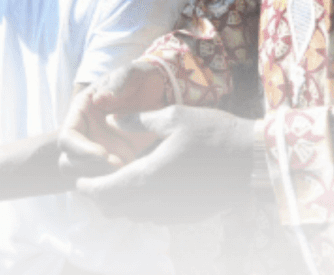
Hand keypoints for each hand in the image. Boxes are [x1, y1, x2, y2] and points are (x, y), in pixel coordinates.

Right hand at [58, 60, 168, 176]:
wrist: (161, 92)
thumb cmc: (139, 79)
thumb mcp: (130, 76)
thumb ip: (117, 86)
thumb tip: (99, 99)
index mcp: (82, 112)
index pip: (67, 138)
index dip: (80, 150)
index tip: (104, 154)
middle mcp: (87, 134)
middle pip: (69, 163)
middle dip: (90, 170)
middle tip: (118, 165)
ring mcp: (100, 149)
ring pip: (86, 176)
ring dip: (103, 179)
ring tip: (128, 170)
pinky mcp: (117, 161)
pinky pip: (109, 180)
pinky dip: (119, 183)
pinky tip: (137, 174)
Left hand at [75, 106, 254, 223]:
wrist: (254, 160)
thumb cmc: (214, 133)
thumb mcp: (173, 117)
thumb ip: (137, 120)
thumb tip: (110, 119)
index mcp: (149, 177)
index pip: (106, 191)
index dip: (88, 188)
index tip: (78, 180)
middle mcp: (158, 202)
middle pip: (116, 209)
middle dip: (101, 197)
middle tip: (94, 180)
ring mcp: (174, 212)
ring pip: (135, 216)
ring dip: (121, 203)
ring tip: (117, 180)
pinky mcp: (188, 216)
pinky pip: (154, 217)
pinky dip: (142, 206)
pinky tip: (145, 186)